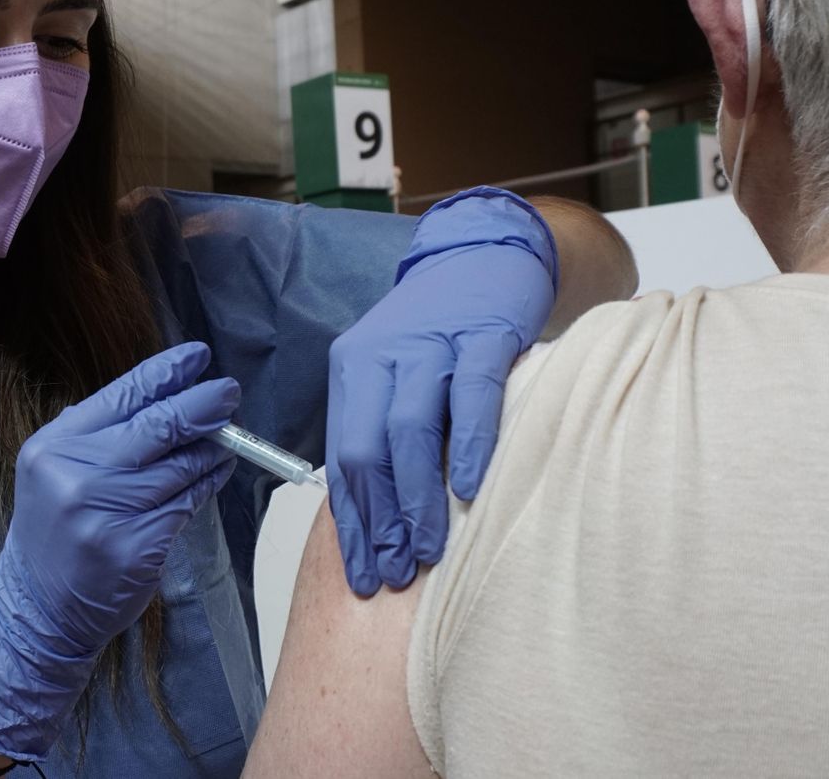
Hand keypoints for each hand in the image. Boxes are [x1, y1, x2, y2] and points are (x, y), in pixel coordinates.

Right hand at [0, 342, 238, 759]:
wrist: (37, 608)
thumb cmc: (55, 531)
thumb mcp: (56, 471)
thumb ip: (98, 434)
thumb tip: (164, 396)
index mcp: (55, 446)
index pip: (121, 396)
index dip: (165, 373)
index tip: (198, 356)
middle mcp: (77, 475)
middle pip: (157, 426)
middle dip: (202, 404)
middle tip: (229, 391)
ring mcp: (106, 513)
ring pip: (179, 467)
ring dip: (211, 450)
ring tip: (228, 438)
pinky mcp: (135, 547)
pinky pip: (184, 504)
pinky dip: (205, 485)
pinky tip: (216, 473)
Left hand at [327, 189, 556, 594]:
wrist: (485, 255)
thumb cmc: (440, 331)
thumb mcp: (395, 373)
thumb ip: (381, 429)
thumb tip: (375, 517)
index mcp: (353, 368)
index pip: (342, 457)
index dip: (352, 521)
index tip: (361, 573)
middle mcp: (383, 353)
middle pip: (367, 447)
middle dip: (379, 519)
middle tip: (394, 572)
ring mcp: (433, 342)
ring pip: (411, 428)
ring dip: (418, 497)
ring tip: (427, 549)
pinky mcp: (483, 335)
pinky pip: (472, 396)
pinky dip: (469, 445)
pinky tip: (469, 489)